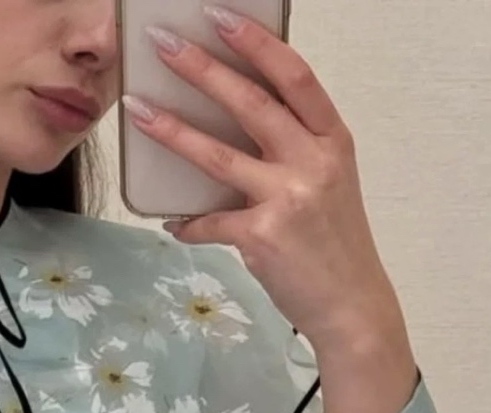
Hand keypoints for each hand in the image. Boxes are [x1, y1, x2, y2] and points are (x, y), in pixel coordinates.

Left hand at [122, 4, 406, 350]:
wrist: (351, 306)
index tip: (220, 16)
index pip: (294, 75)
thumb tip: (234, 123)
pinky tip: (173, 223)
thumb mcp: (328, 182)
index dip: (256, 42)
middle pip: (250, 103)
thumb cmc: (334, 243)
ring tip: (138, 110)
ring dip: (172, 130)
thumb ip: (294, 148)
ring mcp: (287, 200)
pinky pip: (210, 222)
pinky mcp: (262, 238)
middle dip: (201, 68)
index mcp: (331, 140)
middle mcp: (313, 162)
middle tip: (163, 42)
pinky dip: (189, 223)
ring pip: (218, 155)